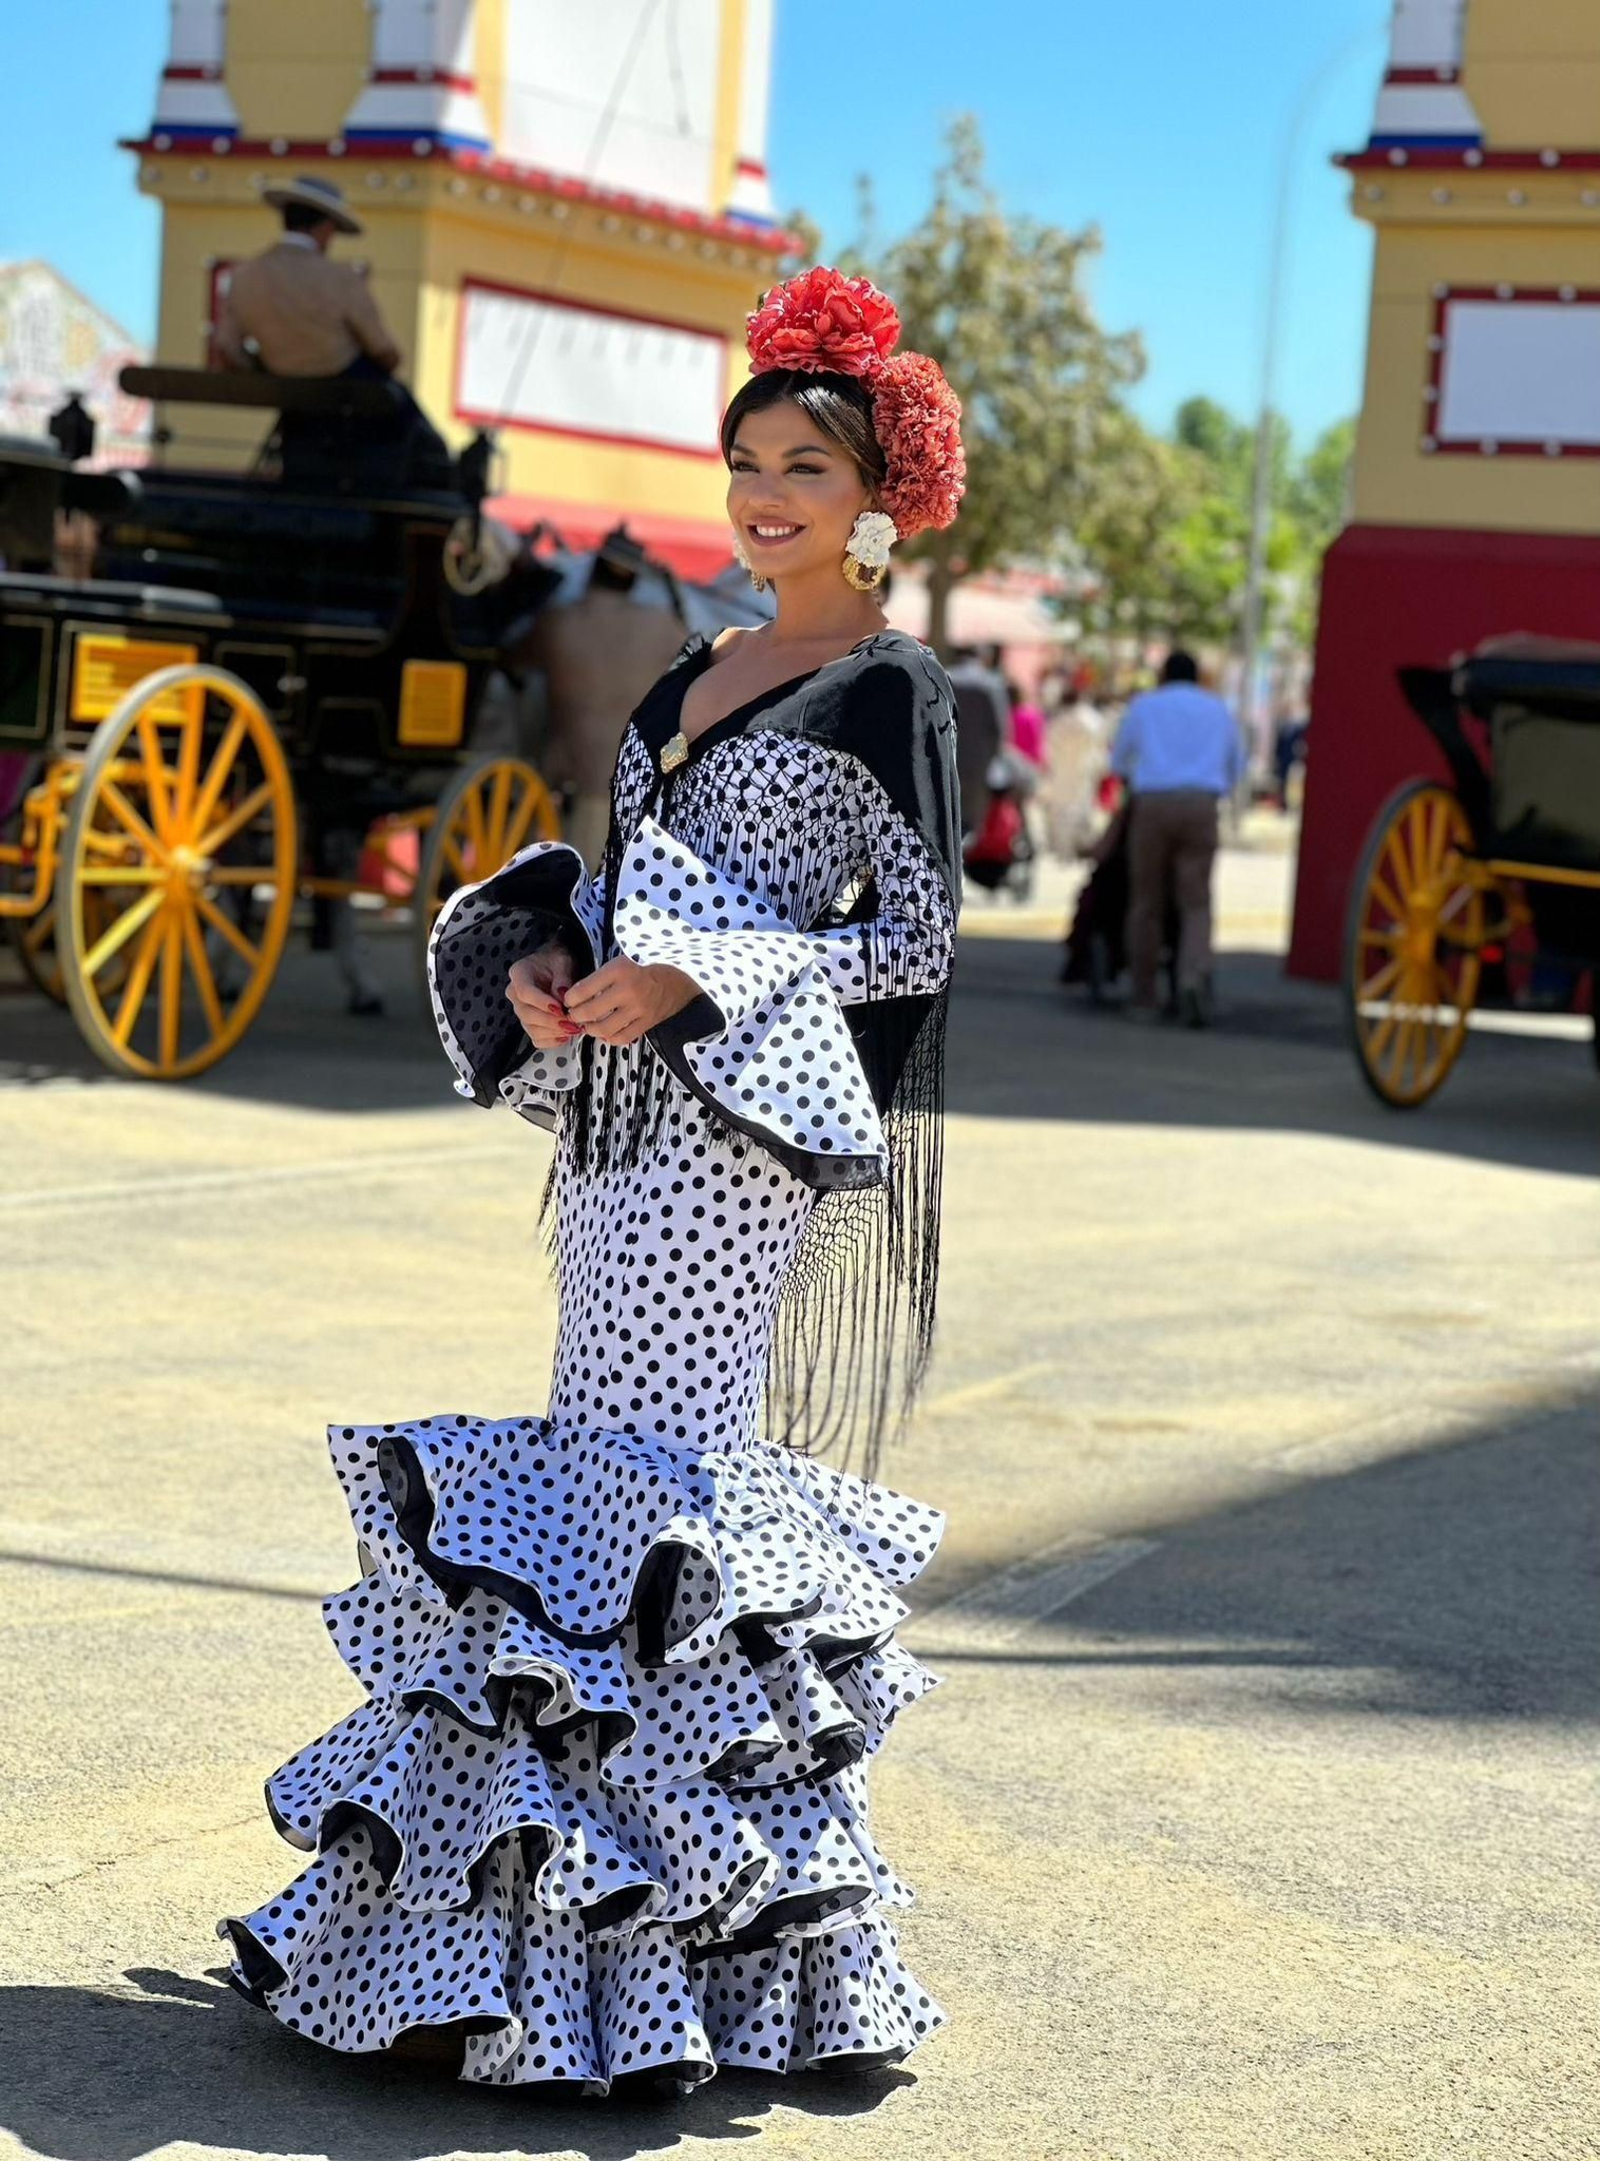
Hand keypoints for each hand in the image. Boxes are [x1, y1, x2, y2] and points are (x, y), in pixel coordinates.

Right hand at [506, 941, 578, 1050]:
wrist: (556, 968)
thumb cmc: (557, 962)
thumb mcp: (563, 961)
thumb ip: (562, 977)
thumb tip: (562, 995)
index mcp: (519, 974)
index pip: (524, 992)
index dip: (541, 1002)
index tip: (559, 1008)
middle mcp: (516, 994)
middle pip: (527, 1013)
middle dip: (551, 1021)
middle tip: (571, 1022)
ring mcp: (522, 1010)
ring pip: (532, 1028)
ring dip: (554, 1032)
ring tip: (573, 1028)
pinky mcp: (530, 1023)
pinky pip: (537, 1039)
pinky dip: (552, 1040)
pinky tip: (566, 1035)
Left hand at [559, 957, 700, 1047]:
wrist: (677, 979)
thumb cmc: (644, 968)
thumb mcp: (621, 962)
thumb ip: (599, 978)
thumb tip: (575, 996)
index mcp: (619, 970)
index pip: (583, 990)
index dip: (570, 999)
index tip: (569, 1000)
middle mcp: (628, 990)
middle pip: (590, 1012)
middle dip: (576, 1016)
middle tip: (574, 1014)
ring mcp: (638, 1009)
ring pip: (603, 1028)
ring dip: (590, 1029)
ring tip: (588, 1025)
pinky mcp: (646, 1023)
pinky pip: (621, 1037)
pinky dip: (609, 1038)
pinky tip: (606, 1032)